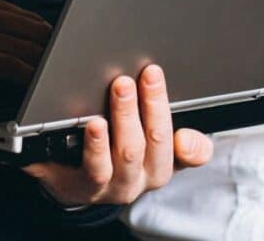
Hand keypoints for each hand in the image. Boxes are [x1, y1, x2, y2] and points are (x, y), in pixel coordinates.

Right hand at [0, 0, 49, 82]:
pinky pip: (4, 65)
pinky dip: (24, 74)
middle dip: (49, 48)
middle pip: (29, 30)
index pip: (21, 14)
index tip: (54, 43)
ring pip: (22, 48)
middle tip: (64, 62)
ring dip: (42, 63)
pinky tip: (35, 82)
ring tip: (56, 76)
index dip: (42, 31)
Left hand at [24, 64, 213, 205]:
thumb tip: (179, 124)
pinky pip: (97, 168)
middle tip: (148, 75)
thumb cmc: (115, 155)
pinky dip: (98, 144)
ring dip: (127, 116)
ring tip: (121, 88)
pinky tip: (94, 124)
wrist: (73, 183)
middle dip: (154, 103)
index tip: (186, 107)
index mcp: (164, 165)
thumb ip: (169, 129)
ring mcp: (118, 185)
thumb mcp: (148, 143)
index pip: (189, 151)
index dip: (191, 132)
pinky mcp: (90, 187)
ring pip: (129, 152)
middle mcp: (145, 178)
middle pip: (156, 140)